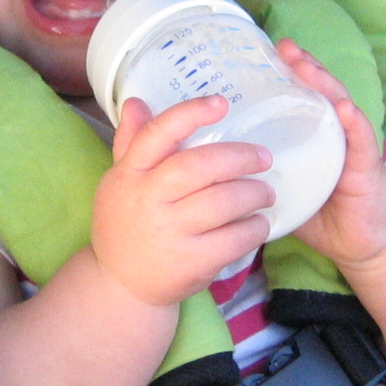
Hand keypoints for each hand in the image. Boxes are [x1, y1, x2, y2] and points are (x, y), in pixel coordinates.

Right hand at [91, 96, 273, 306]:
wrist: (120, 284)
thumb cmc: (126, 224)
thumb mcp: (120, 182)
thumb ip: (131, 142)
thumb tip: (137, 101)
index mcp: (130, 174)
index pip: (158, 135)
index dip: (190, 114)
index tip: (221, 103)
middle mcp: (147, 200)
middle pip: (200, 166)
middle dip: (240, 157)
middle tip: (264, 158)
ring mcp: (169, 233)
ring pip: (223, 202)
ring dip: (254, 194)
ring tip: (266, 192)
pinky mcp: (191, 263)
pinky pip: (234, 239)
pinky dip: (255, 228)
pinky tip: (259, 224)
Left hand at [274, 41, 385, 270]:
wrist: (368, 244)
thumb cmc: (327, 217)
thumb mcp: (286, 194)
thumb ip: (260, 181)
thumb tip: (216, 178)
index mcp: (314, 138)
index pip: (300, 99)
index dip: (284, 75)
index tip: (263, 53)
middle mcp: (334, 134)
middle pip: (319, 93)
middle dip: (302, 67)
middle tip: (283, 46)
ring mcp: (352, 147)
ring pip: (339, 106)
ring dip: (324, 83)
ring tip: (306, 64)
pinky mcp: (367, 166)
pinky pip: (361, 140)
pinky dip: (354, 122)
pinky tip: (345, 108)